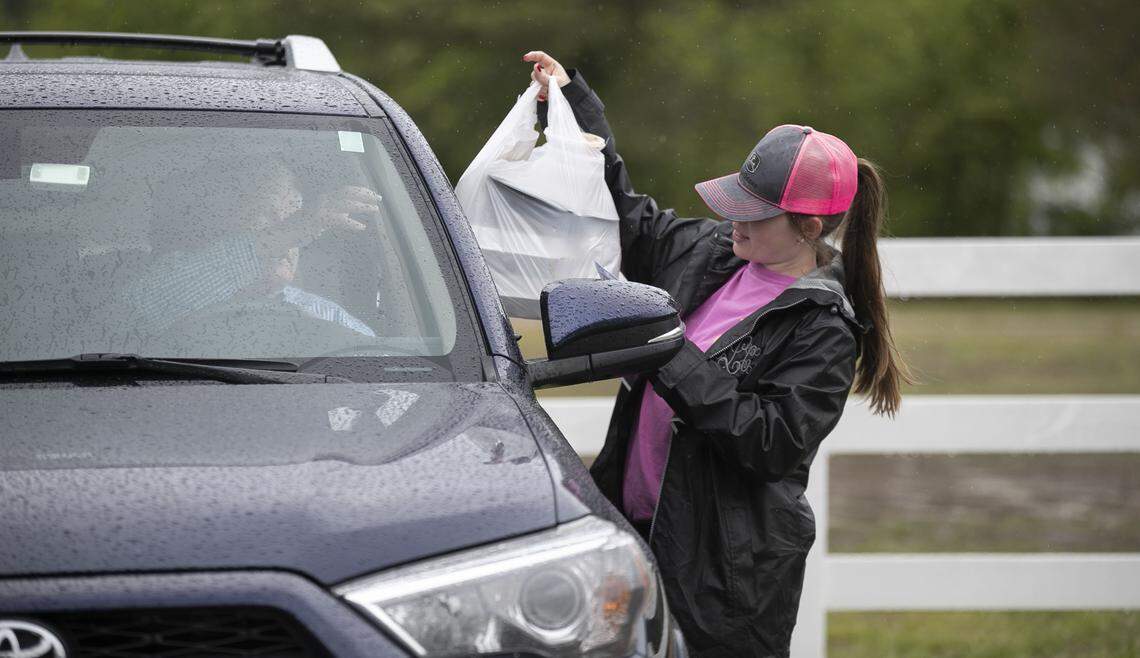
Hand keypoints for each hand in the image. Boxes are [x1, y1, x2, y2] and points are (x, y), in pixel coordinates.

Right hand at [253, 185, 379, 261]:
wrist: (280, 235)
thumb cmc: (298, 230)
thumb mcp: (319, 219)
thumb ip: (332, 215)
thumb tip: (347, 212)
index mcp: (323, 200)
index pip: (344, 191)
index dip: (360, 191)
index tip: (373, 195)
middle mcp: (322, 201)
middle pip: (347, 192)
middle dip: (364, 194)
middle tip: (378, 199)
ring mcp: (319, 209)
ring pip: (345, 203)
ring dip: (362, 205)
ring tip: (375, 210)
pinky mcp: (318, 220)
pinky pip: (339, 219)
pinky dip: (351, 223)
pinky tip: (361, 227)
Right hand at [522, 51, 569, 100]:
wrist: (570, 97)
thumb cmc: (567, 87)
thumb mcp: (557, 82)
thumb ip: (545, 76)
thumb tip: (535, 67)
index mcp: (552, 65)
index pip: (540, 56)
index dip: (532, 55)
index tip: (525, 58)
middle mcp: (546, 71)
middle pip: (535, 72)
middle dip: (538, 79)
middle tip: (545, 85)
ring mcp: (542, 80)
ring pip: (534, 82)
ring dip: (539, 88)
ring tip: (548, 93)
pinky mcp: (540, 88)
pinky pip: (534, 90)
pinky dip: (538, 94)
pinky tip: (544, 97)